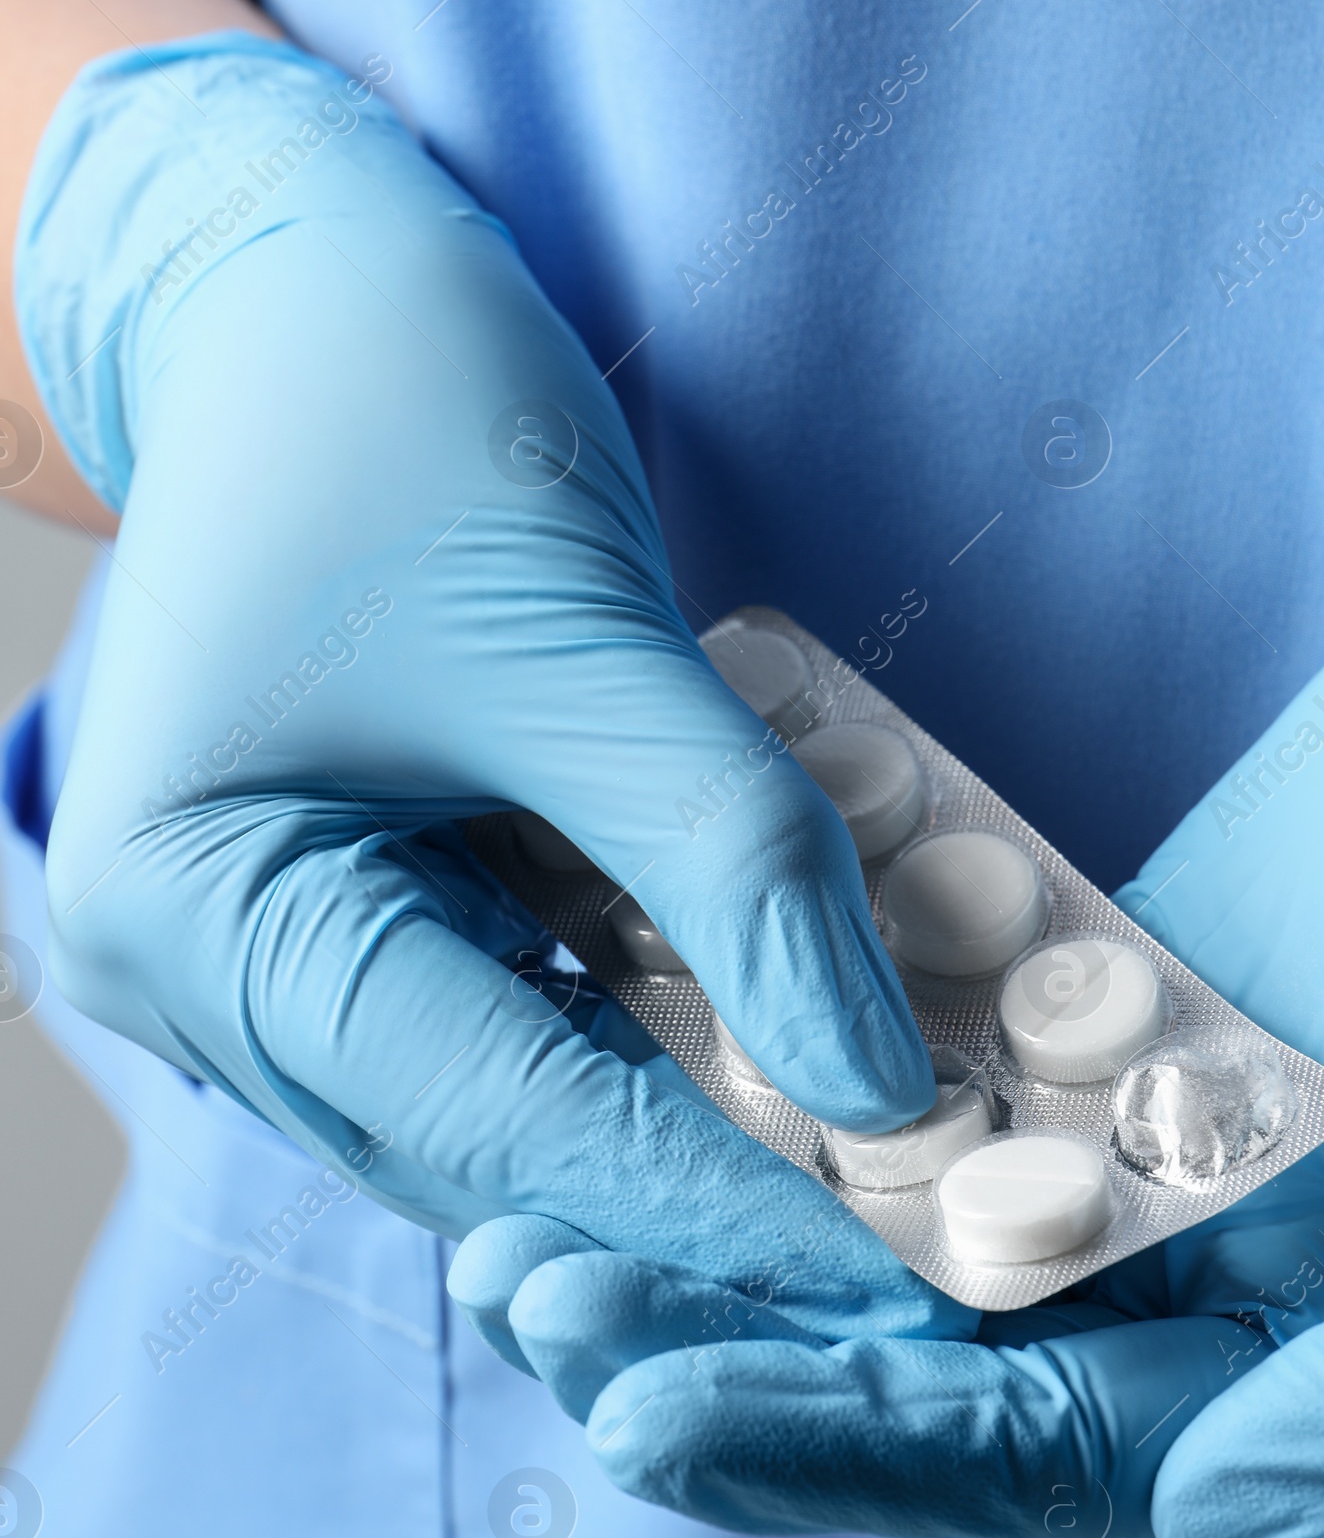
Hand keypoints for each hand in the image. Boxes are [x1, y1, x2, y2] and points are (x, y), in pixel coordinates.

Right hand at [23, 30, 964, 1341]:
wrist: (300, 282)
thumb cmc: (401, 414)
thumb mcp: (582, 640)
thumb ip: (730, 866)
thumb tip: (878, 1087)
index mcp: (197, 908)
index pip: (500, 1112)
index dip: (719, 1198)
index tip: (910, 1255)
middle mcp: (189, 970)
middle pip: (489, 1135)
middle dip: (710, 1172)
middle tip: (921, 1207)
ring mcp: (245, 946)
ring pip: (500, 1089)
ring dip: (682, 1104)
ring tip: (872, 1128)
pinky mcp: (323, 904)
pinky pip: (497, 1004)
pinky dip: (632, 1016)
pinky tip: (764, 1015)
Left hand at [473, 527, 1323, 1537]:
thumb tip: (1200, 1530)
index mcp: (1299, 1356)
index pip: (1031, 1440)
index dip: (836, 1439)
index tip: (647, 1405)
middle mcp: (1195, 1263)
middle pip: (920, 1338)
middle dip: (725, 1330)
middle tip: (534, 1290)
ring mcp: (1132, 1117)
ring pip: (894, 1193)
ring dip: (725, 1196)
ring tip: (539, 1182)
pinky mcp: (1096, 982)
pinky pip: (925, 1028)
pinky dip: (801, 1040)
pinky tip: (654, 1020)